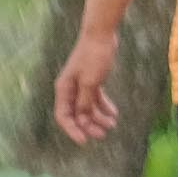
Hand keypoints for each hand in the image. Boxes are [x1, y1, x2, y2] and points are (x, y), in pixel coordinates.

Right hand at [51, 29, 121, 148]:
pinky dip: (103, 106)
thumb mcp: (90, 82)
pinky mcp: (92, 81)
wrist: (101, 35)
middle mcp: (70, 89)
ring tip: (112, 124)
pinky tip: (114, 113)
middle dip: (88, 126)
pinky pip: (95, 99)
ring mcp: (81, 85)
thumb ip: (85, 101)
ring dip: (98, 118)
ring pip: (87, 108)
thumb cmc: (94, 56)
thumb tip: (82, 119)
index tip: (84, 141)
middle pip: (76, 114)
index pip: (64, 116)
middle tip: (103, 134)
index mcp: (64, 89)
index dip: (73, 130)